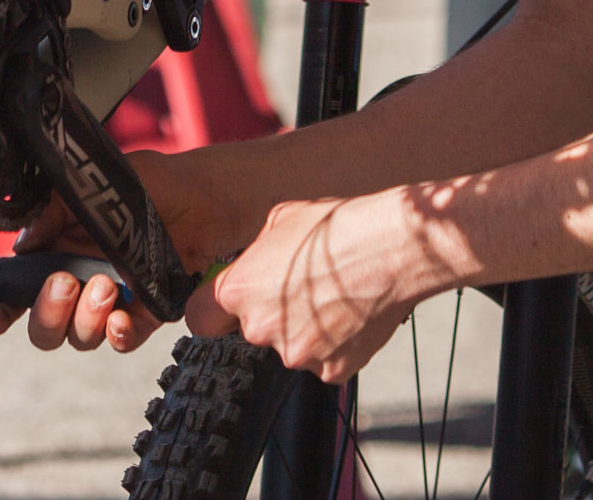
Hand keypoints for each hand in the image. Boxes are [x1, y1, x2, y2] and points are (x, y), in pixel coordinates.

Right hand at [0, 148, 245, 353]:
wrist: (209, 196)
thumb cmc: (153, 183)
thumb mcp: (96, 183)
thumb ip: (55, 206)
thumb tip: (24, 239)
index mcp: (56, 249)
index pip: (12, 288)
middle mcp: (77, 280)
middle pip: (40, 325)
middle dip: (43, 313)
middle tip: (64, 283)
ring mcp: (110, 301)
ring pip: (76, 336)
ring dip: (83, 318)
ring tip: (106, 284)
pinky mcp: (144, 313)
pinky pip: (119, 339)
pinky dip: (116, 333)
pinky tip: (121, 316)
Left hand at [186, 190, 443, 384]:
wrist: (392, 249)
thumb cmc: (337, 227)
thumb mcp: (282, 221)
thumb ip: (256, 253)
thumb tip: (255, 263)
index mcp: (240, 290)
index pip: (200, 317)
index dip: (213, 310)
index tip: (226, 304)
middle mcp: (261, 328)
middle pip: (252, 329)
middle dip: (271, 312)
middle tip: (304, 285)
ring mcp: (296, 354)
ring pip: (290, 345)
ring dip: (305, 327)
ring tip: (336, 294)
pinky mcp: (331, 370)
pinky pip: (324, 359)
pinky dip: (335, 343)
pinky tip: (352, 314)